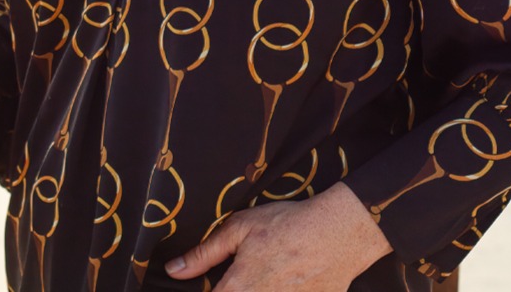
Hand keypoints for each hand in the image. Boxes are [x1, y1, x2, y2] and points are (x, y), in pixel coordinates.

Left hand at [165, 183, 391, 290]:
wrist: (337, 233)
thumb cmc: (287, 225)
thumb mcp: (240, 229)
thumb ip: (204, 254)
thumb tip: (173, 271)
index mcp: (237, 288)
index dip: (204, 291)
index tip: (214, 283)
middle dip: (235, 288)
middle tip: (246, 272)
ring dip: (258, 289)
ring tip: (269, 270)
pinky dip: (281, 290)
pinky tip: (284, 278)